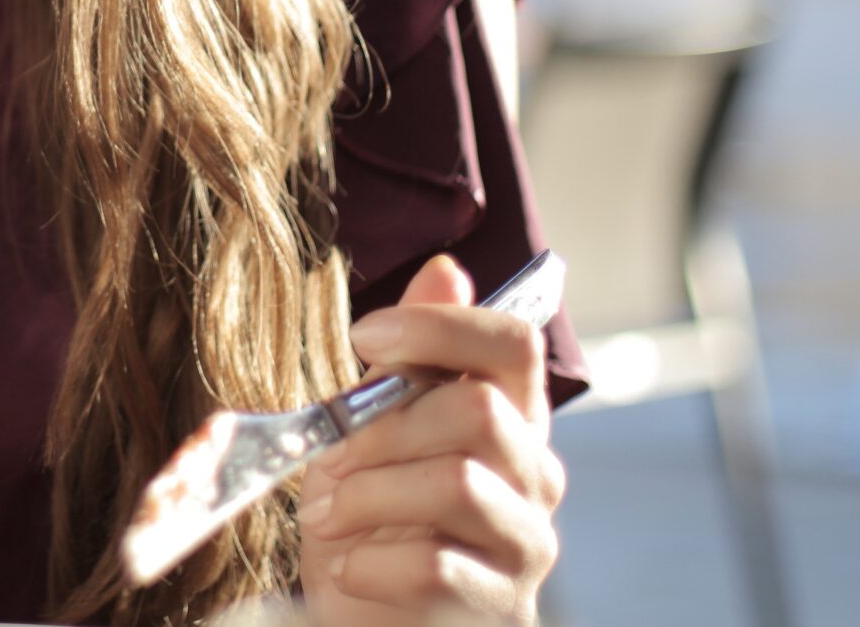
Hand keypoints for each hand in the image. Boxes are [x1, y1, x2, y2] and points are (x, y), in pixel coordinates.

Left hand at [296, 255, 567, 624]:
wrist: (365, 617)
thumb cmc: (370, 520)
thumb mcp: (371, 430)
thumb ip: (409, 360)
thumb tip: (445, 268)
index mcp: (509, 420)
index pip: (516, 343)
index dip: (440, 326)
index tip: (363, 335)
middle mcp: (534, 478)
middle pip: (479, 410)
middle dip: (381, 427)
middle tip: (326, 458)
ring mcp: (526, 547)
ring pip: (459, 483)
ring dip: (369, 493)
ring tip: (325, 516)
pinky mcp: (499, 609)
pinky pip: (437, 566)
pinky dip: (371, 563)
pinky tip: (349, 569)